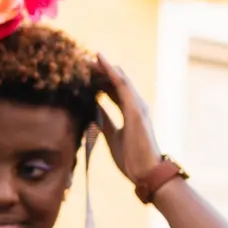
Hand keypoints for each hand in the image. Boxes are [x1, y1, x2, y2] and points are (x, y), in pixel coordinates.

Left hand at [94, 55, 165, 187]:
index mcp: (130, 112)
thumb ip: (104, 120)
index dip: (98, 80)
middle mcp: (135, 105)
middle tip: (80, 60)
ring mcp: (137, 105)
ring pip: (119, 78)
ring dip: (103, 66)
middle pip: (115, 81)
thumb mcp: (112, 135)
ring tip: (87, 55)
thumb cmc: (132, 158)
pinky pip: (122, 84)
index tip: (82, 72)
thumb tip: (93, 107)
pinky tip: (99, 60)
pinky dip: (111, 71)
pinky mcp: (135, 109)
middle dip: (99, 70)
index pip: (113, 90)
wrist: (146, 172)